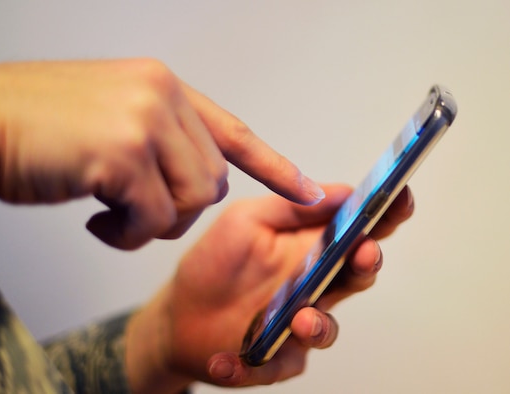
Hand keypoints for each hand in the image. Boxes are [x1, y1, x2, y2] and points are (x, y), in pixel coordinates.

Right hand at [0, 59, 323, 246]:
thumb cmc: (40, 131)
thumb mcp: (111, 119)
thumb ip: (158, 141)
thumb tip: (196, 183)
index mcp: (160, 85)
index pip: (232, 130)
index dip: (273, 164)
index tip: (309, 190)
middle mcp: (160, 95)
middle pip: (211, 180)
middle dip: (179, 210)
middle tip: (132, 214)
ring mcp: (144, 120)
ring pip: (192, 201)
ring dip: (155, 225)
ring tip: (113, 218)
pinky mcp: (124, 153)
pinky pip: (156, 218)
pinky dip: (130, 236)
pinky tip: (97, 224)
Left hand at [125, 184, 413, 391]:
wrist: (179, 313)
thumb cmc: (215, 262)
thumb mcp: (246, 220)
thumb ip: (290, 206)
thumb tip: (341, 190)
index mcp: (310, 248)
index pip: (357, 230)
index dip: (383, 215)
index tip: (400, 199)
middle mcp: (313, 286)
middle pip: (355, 275)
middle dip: (366, 263)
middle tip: (363, 253)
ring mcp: (296, 323)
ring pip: (326, 328)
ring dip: (319, 326)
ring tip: (301, 320)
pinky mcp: (274, 358)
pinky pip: (275, 367)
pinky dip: (251, 367)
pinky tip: (224, 361)